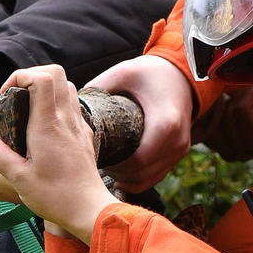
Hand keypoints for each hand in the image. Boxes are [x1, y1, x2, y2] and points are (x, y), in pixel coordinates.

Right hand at [0, 65, 115, 244]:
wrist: (89, 210)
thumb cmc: (55, 198)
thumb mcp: (19, 182)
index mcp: (47, 127)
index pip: (41, 79)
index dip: (21, 76)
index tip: (6, 94)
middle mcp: (65, 120)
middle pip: (56, 73)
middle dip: (32, 74)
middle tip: (16, 94)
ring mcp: (77, 125)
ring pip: (66, 85)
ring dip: (45, 87)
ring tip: (28, 106)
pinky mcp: (84, 134)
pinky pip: (72, 104)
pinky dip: (56, 102)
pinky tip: (44, 124)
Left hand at [86, 55, 195, 189]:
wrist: (180, 74)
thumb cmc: (151, 73)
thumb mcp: (124, 73)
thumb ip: (99, 86)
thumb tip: (72, 104)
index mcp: (165, 123)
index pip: (137, 161)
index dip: (114, 166)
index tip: (96, 157)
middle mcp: (176, 141)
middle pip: (141, 174)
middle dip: (117, 174)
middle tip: (96, 165)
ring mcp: (180, 149)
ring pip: (149, 179)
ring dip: (126, 179)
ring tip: (106, 169)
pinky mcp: (179, 153)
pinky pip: (157, 176)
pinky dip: (138, 179)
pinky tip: (120, 177)